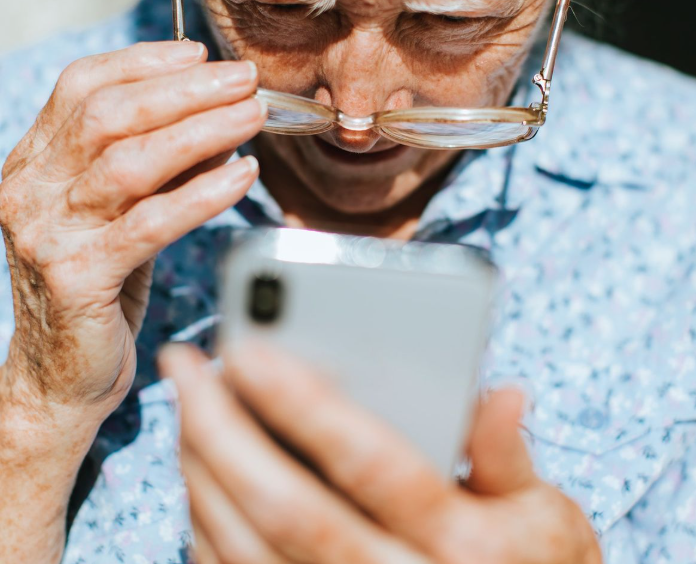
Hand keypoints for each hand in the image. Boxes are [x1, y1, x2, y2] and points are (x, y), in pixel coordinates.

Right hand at [0, 41, 263, 422]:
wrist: (59, 375)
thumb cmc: (97, 284)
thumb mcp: (119, 212)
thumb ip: (158, 166)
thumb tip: (222, 120)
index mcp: (33, 162)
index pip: (80, 87)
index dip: (143, 61)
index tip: (199, 53)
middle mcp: (29, 189)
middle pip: (108, 115)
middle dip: (185, 90)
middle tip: (243, 80)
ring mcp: (46, 233)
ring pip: (130, 162)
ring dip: (202, 131)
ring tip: (253, 117)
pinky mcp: (76, 279)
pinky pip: (150, 223)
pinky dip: (202, 194)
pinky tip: (242, 176)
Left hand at [161, 343, 601, 563]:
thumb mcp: (546, 520)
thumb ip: (509, 454)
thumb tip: (501, 389)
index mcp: (461, 546)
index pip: (372, 464)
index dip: (308, 403)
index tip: (250, 347)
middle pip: (286, 506)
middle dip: (221, 429)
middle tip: (183, 362)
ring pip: (246, 547)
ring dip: (201, 469)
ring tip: (184, 401)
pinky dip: (205, 522)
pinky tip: (197, 466)